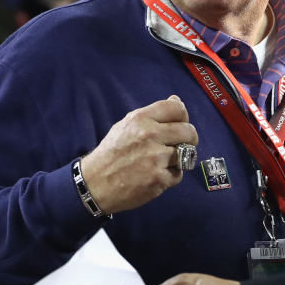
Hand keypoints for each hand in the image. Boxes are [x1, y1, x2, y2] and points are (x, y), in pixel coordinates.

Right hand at [80, 96, 197, 214]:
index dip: (183, 116)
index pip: (177, 108)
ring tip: (164, 161)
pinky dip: (171, 175)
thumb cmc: (112, 153)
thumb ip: (153, 114)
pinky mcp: (159, 179)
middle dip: (189, 138)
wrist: (95, 184)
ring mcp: (156, 158)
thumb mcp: (126, 125)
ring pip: (187, 153)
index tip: (180, 124)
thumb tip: (176, 99)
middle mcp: (150, 136)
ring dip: (179, 158)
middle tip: (180, 145)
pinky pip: (179, 174)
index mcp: (140, 119)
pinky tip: (157, 175)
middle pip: (188, 131)